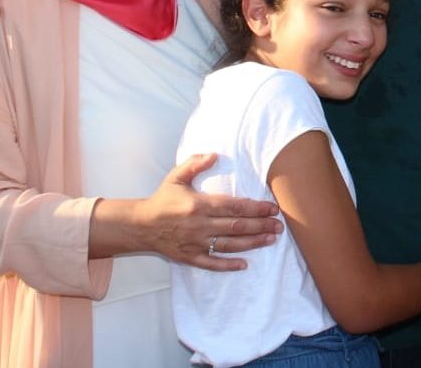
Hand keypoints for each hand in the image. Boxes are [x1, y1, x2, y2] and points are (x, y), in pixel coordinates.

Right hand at [92, 154, 283, 270]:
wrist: (140, 225)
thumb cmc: (162, 199)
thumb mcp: (176, 176)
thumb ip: (195, 163)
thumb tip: (214, 155)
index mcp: (199, 205)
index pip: (234, 206)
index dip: (255, 208)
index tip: (272, 208)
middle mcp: (200, 225)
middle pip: (237, 227)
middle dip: (261, 225)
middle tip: (280, 225)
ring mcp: (195, 243)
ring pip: (229, 245)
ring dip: (253, 243)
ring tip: (271, 239)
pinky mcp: (190, 257)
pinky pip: (212, 263)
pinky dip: (228, 265)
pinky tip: (245, 264)